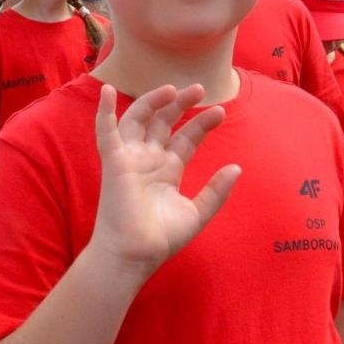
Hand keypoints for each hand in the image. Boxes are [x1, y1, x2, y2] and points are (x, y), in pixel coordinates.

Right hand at [90, 83, 239, 284]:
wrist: (136, 255)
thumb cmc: (161, 239)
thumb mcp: (197, 213)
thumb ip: (216, 191)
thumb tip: (237, 168)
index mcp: (167, 171)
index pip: (186, 138)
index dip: (202, 124)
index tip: (220, 112)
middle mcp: (148, 161)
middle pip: (164, 123)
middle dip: (180, 104)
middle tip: (199, 88)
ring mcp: (130, 159)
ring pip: (139, 120)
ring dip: (153, 101)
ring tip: (173, 89)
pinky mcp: (114, 162)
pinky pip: (105, 132)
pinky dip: (105, 112)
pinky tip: (109, 91)